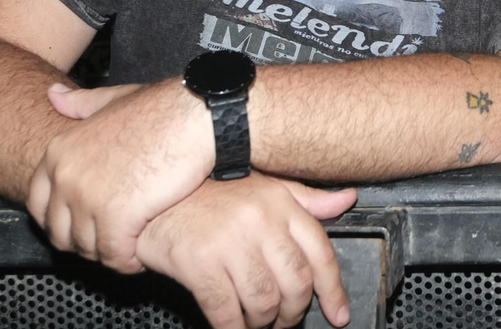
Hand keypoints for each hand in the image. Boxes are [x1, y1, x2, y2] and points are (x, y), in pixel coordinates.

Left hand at [27, 79, 213, 272]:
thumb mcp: (114, 100)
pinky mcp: (118, 215)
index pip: (38, 204)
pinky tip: (138, 258)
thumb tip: (53, 97)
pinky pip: (114, 254)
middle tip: (107, 243)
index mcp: (60, 150)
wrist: (196, 117)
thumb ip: (80, 105)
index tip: (79, 227)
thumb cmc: (163, 109)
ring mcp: (89, 197)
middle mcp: (67, 175)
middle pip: (59, 231)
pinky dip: (126, 262)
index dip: (57, 222)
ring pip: (87, 247)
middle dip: (82, 244)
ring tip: (125, 250)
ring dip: (106, 255)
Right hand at [137, 174, 357, 328]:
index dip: (333, 291)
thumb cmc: (210, 195)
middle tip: (284, 321)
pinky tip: (232, 328)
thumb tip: (347, 200)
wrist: (153, 197)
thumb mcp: (264, 186)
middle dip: (293, 313)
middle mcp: (260, 220)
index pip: (320, 253)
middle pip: (295, 283)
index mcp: (280, 203)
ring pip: (264, 302)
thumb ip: (306, 199)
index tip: (339, 315)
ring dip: (263, 324)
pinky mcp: (199, 262)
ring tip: (257, 323)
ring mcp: (230, 241)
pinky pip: (226, 311)